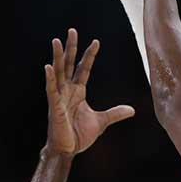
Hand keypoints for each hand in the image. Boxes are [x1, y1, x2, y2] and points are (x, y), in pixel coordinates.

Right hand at [45, 28, 134, 154]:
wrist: (68, 150)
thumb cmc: (78, 135)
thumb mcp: (101, 121)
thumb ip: (115, 113)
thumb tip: (132, 110)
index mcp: (78, 92)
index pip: (84, 69)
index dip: (90, 56)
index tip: (96, 42)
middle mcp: (67, 91)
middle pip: (69, 64)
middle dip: (71, 48)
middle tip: (72, 30)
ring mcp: (59, 97)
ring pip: (58, 72)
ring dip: (57, 57)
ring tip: (56, 41)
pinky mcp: (54, 106)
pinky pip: (51, 90)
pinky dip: (50, 78)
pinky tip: (48, 66)